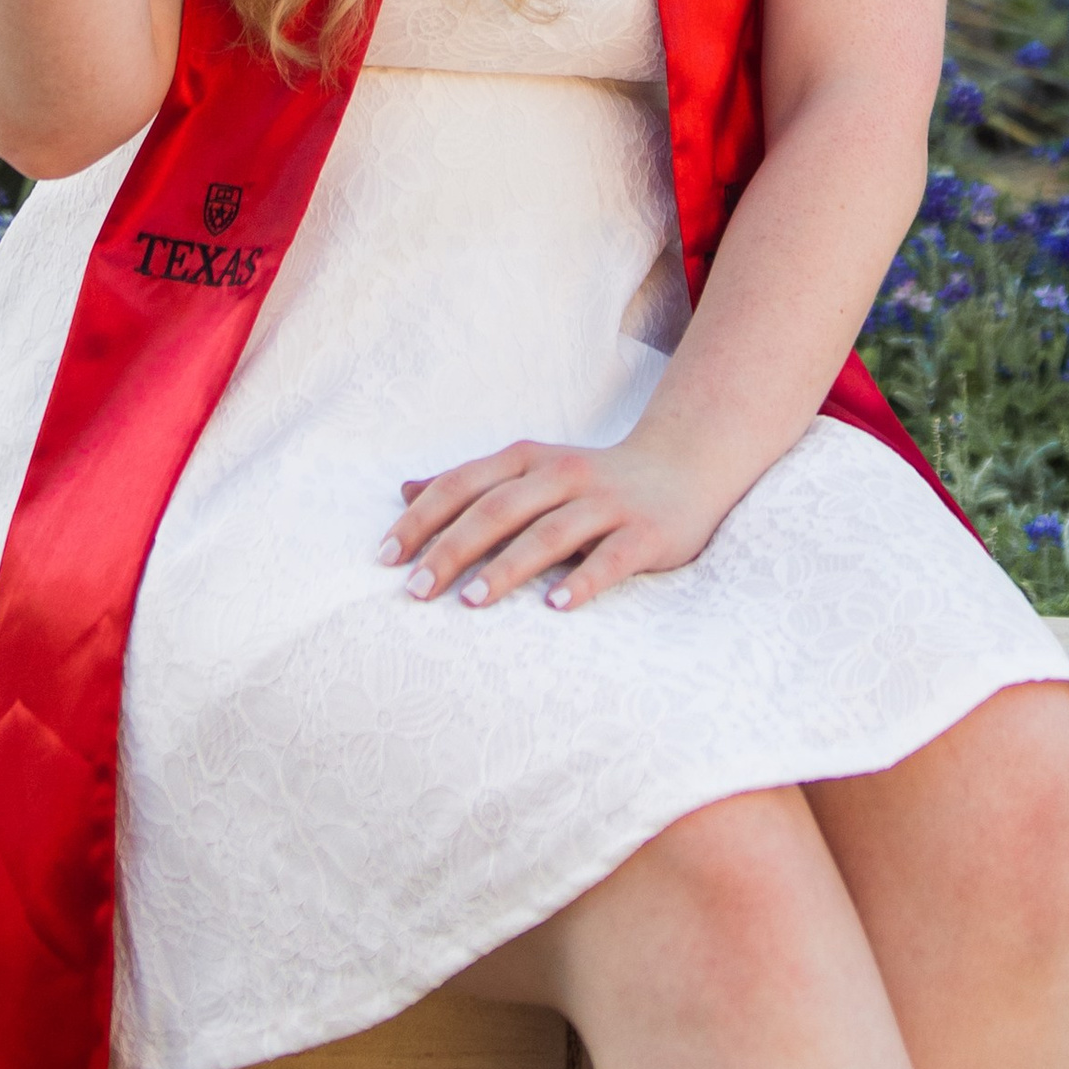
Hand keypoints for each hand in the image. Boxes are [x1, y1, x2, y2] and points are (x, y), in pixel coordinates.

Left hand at [379, 431, 736, 613]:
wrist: (683, 467)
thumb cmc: (591, 481)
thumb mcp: (529, 472)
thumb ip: (472, 483)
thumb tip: (405, 491)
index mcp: (528, 460)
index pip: (463, 484)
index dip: (422, 519)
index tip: (385, 558)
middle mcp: (563, 475)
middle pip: (498, 509)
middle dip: (452, 548)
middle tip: (416, 590)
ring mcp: (606, 503)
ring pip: (550, 533)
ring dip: (508, 567)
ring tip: (471, 601)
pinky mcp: (645, 533)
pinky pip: (611, 559)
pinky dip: (583, 581)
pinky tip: (556, 608)